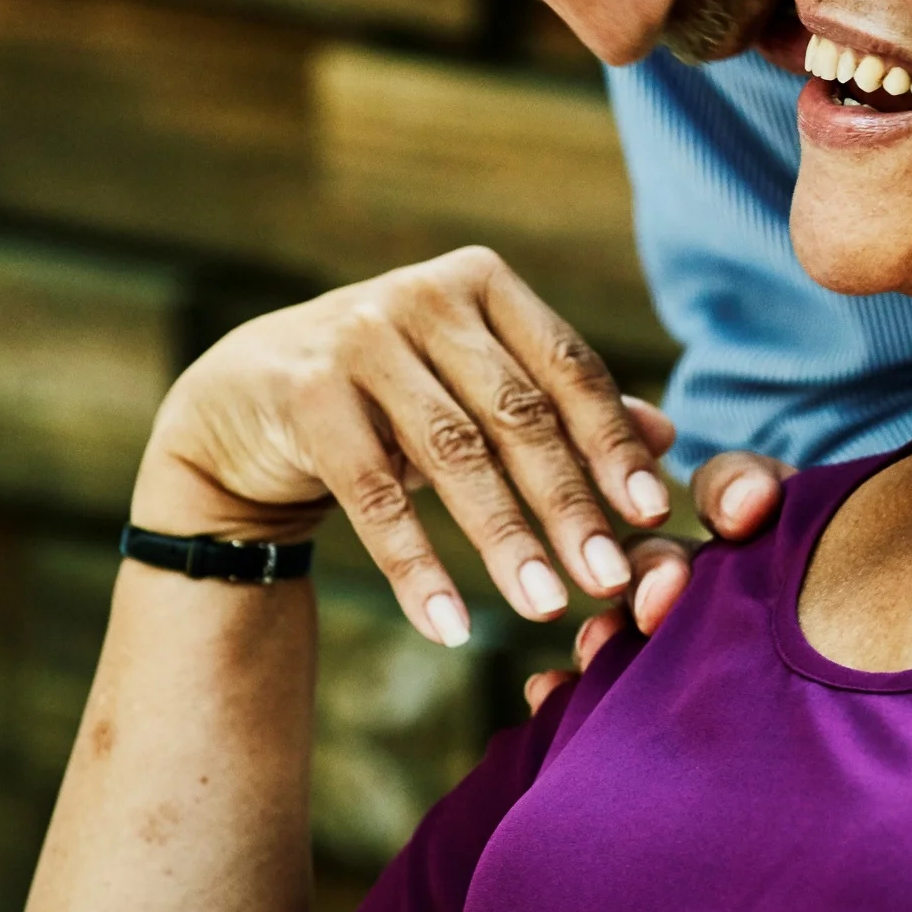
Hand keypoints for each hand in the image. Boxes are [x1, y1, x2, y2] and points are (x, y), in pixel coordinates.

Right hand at [135, 246, 672, 646]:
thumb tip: (668, 438)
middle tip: (610, 580)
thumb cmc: (388, 397)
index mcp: (483, 284)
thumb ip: (562, 408)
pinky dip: (416, 566)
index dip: (614, 443)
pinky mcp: (304, 393)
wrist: (243, 404)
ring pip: (451, 453)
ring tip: (545, 608)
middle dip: (569, 502)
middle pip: (517, 413)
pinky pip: (373, 494)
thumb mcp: (474, 391)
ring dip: (503, 538)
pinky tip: (451, 627)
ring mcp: (358, 337)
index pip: (567, 367)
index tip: (654, 516)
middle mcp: (423, 296)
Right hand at [521, 390, 911, 709]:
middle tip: (659, 598)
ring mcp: (693, 651)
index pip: (744, 493)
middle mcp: (729, 586)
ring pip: (631, 628)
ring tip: (596, 652)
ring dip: (610, 632)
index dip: (737, 495)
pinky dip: (571, 698)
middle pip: (676, 562)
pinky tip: (549, 701)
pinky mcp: (658, 711)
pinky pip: (603, 700)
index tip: (748, 516)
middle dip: (660, 573)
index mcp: (784, 533)